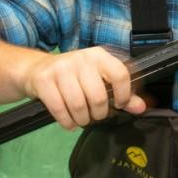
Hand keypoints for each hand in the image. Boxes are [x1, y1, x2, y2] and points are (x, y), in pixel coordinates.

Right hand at [22, 46, 145, 129]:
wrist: (36, 69)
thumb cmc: (73, 76)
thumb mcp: (98, 78)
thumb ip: (122, 93)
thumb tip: (142, 107)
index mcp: (100, 55)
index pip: (120, 74)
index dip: (124, 95)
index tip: (119, 105)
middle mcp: (82, 59)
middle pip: (99, 96)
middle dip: (99, 113)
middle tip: (96, 116)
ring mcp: (61, 68)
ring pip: (79, 105)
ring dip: (83, 119)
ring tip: (83, 119)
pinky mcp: (44, 80)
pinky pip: (59, 109)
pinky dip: (67, 122)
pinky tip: (70, 122)